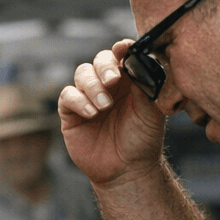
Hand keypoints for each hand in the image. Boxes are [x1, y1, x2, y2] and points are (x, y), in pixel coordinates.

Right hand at [57, 41, 167, 188]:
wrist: (127, 170)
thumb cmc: (143, 140)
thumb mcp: (151, 111)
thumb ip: (146, 85)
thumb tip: (140, 61)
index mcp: (129, 79)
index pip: (122, 55)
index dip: (122, 48)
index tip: (124, 49)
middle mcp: (108, 84)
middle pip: (99, 60)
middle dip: (104, 66)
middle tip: (112, 80)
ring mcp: (88, 96)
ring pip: (82, 74)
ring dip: (92, 86)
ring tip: (104, 107)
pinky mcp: (71, 112)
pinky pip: (68, 96)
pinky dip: (78, 100)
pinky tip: (91, 113)